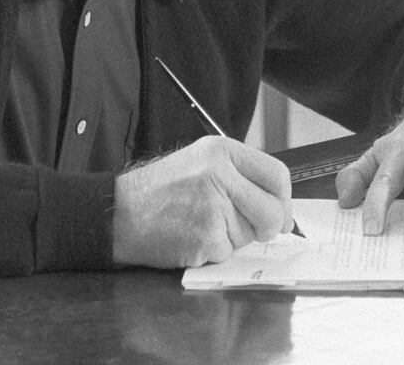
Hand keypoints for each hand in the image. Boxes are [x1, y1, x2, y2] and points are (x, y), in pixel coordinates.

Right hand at [113, 136, 294, 267]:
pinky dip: (214, 251)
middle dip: (267, 227)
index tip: (280, 213)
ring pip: (251, 234)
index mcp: (222, 151)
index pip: (278, 174)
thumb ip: (241, 179)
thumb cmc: (160, 191)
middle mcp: (219, 173)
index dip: (284, 200)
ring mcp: (212, 205)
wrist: (119, 211)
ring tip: (202, 224)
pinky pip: (228, 252)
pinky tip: (192, 237)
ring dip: (233, 238)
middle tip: (247, 228)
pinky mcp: (204, 235)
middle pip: (273, 210)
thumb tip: (282, 211)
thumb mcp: (201, 163)